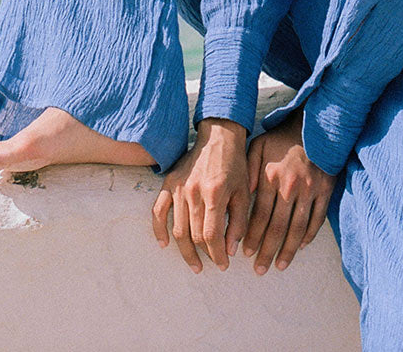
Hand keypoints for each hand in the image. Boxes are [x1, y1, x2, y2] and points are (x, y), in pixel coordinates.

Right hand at [151, 118, 250, 272]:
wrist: (218, 137)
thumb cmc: (235, 165)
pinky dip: (159, 230)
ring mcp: (178, 188)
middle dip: (204, 255)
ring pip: (178, 229)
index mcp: (214, 194)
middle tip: (213, 265)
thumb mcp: (244, 192)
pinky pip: (158, 211)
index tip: (224, 264)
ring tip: (195, 264)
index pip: (211, 235)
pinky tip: (165, 244)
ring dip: (185, 251)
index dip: (217, 254)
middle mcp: (193, 192)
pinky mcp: (169, 183)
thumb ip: (238, 222)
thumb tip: (229, 250)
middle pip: (194, 235)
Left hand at [243, 108, 336, 274]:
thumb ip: (249, 171)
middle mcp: (290, 186)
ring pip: (298, 228)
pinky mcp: (325, 191)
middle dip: (267, 250)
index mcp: (272, 177)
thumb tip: (244, 197)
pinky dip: (308, 235)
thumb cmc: (281, 138)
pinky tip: (299, 247)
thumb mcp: (258, 146)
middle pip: (278, 227)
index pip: (260, 215)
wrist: (313, 126)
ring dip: (288, 250)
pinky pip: (317, 219)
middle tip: (259, 269)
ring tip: (279, 265)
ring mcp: (310, 190)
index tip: (246, 253)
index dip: (253, 236)